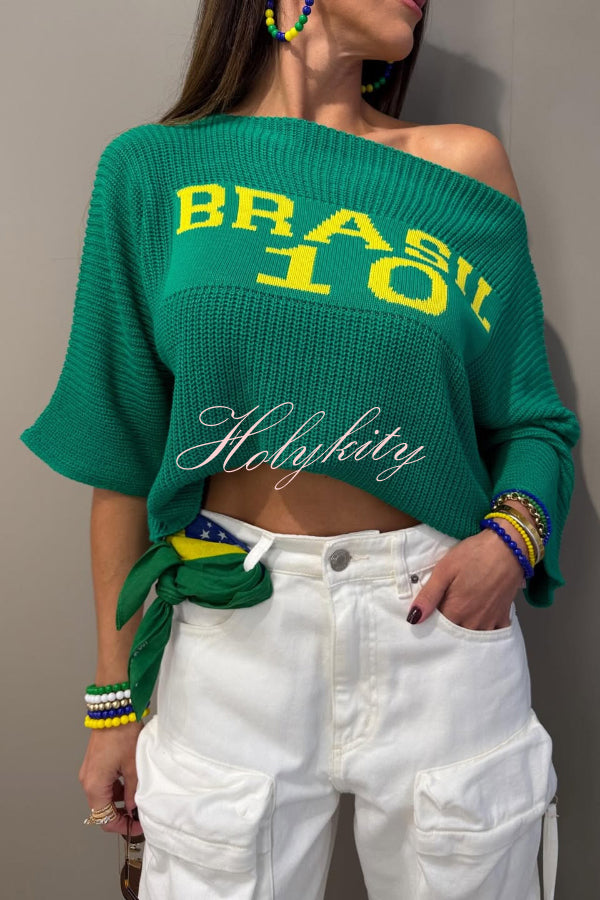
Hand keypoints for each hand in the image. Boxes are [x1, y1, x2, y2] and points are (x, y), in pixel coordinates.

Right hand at [78, 720, 144, 836]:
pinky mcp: (93, 764)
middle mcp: (87, 781)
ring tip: (137, 801)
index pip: (104, 819)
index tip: (137, 826)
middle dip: (119, 816)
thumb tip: (133, 808)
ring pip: (101, 798)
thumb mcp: (133, 768)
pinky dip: (114, 789)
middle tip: (138, 816)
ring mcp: (88, 772)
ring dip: (117, 803)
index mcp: (95, 786)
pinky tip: (129, 785)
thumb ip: (133, 792)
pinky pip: (102, 784)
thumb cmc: (123, 736)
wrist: (115, 711)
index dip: (121, 826)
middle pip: (100, 810)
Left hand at [407, 528, 524, 629]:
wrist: (508, 547)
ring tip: (458, 623)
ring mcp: (490, 621)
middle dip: (446, 634)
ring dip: (464, 636)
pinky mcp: (503, 616)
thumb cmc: (474, 555)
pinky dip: (486, 635)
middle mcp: (473, 621)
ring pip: (473, 639)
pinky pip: (495, 635)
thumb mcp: (445, 569)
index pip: (437, 630)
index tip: (427, 618)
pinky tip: (479, 626)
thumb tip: (413, 618)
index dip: (430, 625)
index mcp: (456, 611)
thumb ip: (429, 596)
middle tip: (440, 621)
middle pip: (455, 638)